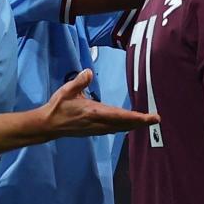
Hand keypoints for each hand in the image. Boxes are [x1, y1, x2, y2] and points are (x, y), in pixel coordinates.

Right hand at [41, 69, 158, 136]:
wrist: (48, 125)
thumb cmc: (58, 106)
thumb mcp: (67, 91)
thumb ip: (79, 81)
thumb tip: (89, 71)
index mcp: (93, 112)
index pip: (120, 116)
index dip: (137, 118)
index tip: (151, 118)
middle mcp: (98, 123)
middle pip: (124, 124)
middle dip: (140, 122)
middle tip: (156, 119)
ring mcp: (97, 129)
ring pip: (120, 128)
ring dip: (134, 125)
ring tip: (147, 121)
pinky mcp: (95, 131)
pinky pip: (114, 129)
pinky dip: (124, 126)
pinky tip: (130, 125)